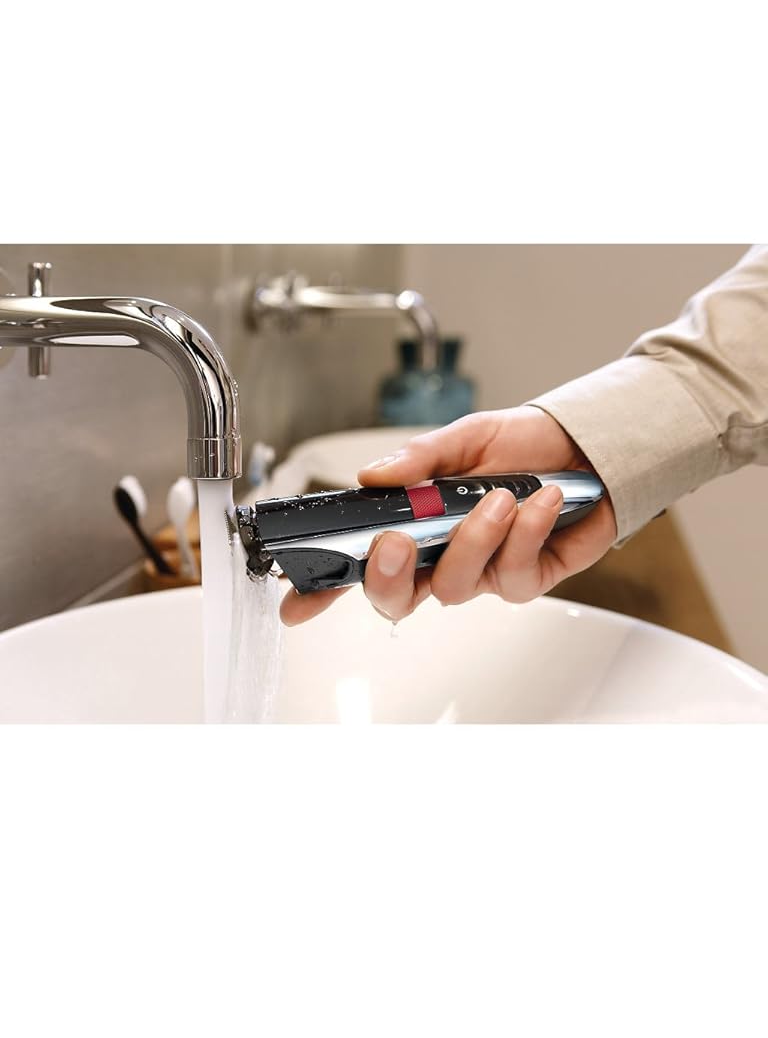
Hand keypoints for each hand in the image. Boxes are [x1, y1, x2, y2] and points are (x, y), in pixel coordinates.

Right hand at [280, 406, 616, 626]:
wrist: (590, 447)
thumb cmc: (525, 446)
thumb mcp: (467, 436)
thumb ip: (419, 459)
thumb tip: (372, 477)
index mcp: (415, 525)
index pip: (359, 563)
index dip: (323, 588)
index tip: (296, 601)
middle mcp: (442, 557)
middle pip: (397, 596)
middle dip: (391, 574)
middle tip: (398, 540)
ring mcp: (483, 573)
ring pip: (456, 586)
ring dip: (475, 538)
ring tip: (502, 496)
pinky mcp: (527, 579)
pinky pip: (513, 574)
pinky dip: (527, 532)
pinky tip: (541, 501)